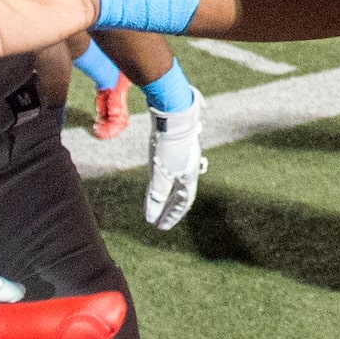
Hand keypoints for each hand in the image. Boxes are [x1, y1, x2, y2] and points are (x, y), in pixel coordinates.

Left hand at [145, 91, 205, 230]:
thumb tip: (150, 218)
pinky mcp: (177, 142)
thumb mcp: (161, 173)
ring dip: (170, 189)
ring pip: (179, 176)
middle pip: (182, 191)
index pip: (183, 202)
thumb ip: (156, 196)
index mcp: (188, 176)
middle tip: (160, 215)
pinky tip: (160, 168)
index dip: (172, 216)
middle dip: (170, 205)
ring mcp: (184, 153)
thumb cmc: (169, 145)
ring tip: (161, 196)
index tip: (161, 226)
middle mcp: (189, 166)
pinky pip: (174, 163)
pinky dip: (167, 172)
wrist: (174, 112)